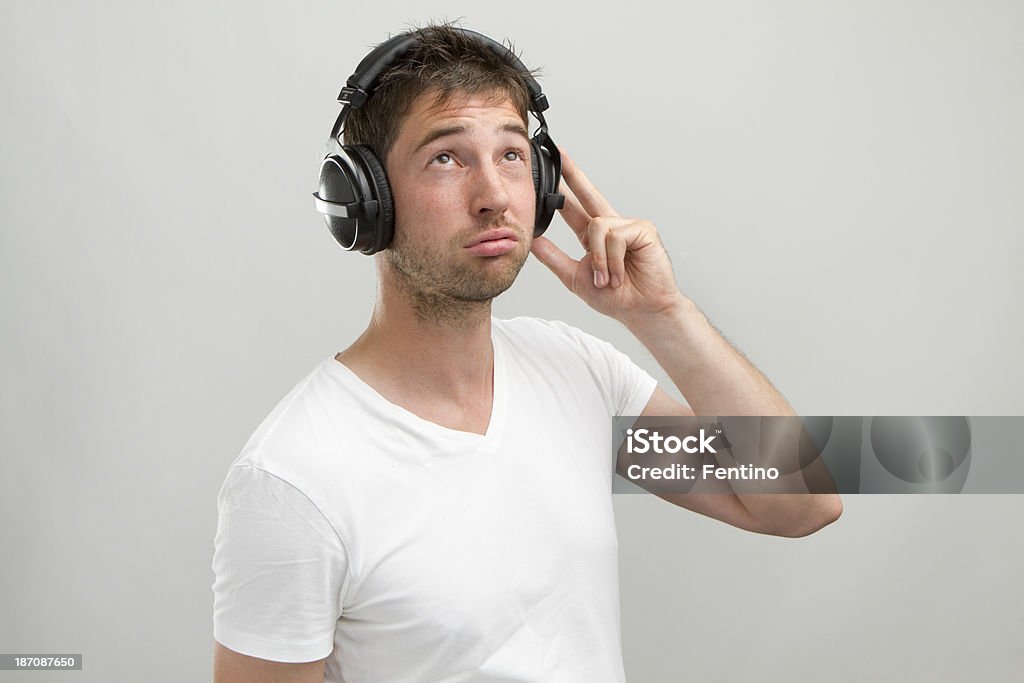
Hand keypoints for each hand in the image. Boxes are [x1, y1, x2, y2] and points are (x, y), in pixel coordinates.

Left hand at [530, 150, 685, 325]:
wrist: (642, 311)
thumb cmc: (617, 297)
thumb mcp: (575, 277)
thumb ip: (554, 258)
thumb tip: (533, 240)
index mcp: (594, 237)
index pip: (573, 207)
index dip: (563, 188)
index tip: (550, 168)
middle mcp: (611, 226)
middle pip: (589, 194)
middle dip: (573, 174)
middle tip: (558, 154)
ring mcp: (628, 226)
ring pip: (598, 226)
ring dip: (600, 260)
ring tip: (608, 279)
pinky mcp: (643, 230)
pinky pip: (615, 236)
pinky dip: (613, 259)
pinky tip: (619, 274)